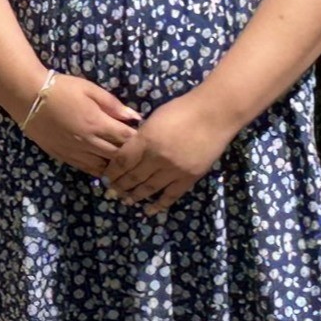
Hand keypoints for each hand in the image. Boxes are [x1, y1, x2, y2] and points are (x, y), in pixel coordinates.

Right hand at [16, 70, 140, 177]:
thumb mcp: (90, 89)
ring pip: (103, 167)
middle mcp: (88, 141)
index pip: (126, 138)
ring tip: (125, 165)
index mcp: (97, 123)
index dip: (139, 140)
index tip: (147, 138)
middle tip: (140, 154)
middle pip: (117, 156)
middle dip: (130, 156)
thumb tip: (135, 117)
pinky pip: (86, 169)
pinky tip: (105, 167)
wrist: (27, 97)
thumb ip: (113, 104)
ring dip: (115, 166)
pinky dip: (99, 170)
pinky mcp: (63, 156)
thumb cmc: (61, 88)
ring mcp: (75, 151)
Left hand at [102, 90, 232, 215]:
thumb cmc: (183, 110)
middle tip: (112, 192)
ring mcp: (174, 170)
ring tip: (126, 200)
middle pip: (133, 177)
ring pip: (149, 188)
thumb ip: (142, 137)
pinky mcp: (189, 177)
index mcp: (146, 140)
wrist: (215, 114)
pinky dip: (159, 205)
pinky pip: (171, 195)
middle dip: (120, 186)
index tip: (106, 178)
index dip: (112, 172)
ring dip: (135, 196)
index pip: (122, 161)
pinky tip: (149, 211)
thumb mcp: (154, 118)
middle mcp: (157, 158)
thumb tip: (131, 151)